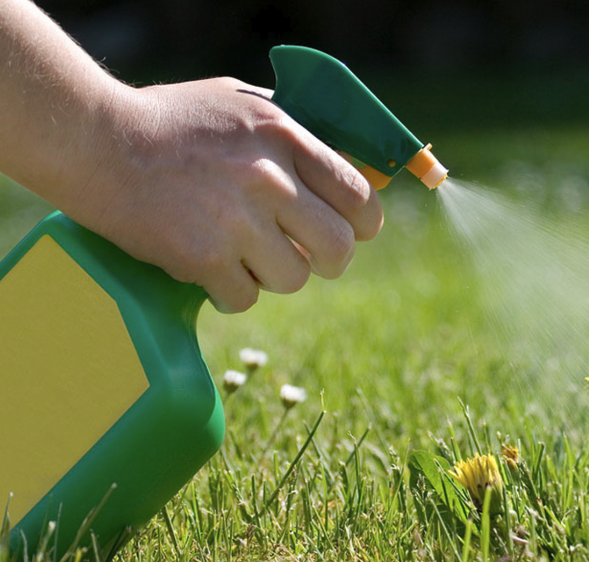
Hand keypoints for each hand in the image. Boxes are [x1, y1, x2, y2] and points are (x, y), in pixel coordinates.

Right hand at [76, 78, 382, 312]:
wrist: (95, 141)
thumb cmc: (171, 121)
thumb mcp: (242, 106)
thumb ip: (295, 136)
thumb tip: (345, 171)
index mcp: (285, 137)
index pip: (358, 195)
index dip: (364, 223)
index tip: (356, 232)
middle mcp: (269, 179)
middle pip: (339, 248)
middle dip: (329, 261)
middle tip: (307, 257)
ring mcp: (237, 221)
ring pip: (294, 278)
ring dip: (274, 275)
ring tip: (244, 255)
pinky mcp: (203, 258)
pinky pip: (245, 298)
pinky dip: (231, 292)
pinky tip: (211, 269)